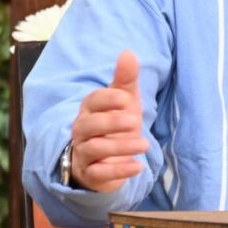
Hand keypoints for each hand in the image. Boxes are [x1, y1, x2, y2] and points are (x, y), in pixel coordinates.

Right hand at [69, 50, 148, 191]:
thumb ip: (126, 78)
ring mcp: (84, 153)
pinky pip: (99, 174)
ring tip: (145, 145)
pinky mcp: (91, 174)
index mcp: (90, 108)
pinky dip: (118, 171)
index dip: (107, 99)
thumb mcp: (124, 100)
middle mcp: (82, 130)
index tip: (125, 98)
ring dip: (120, 147)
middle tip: (135, 121)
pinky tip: (137, 166)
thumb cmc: (117, 121)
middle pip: (89, 125)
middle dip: (111, 122)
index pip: (92, 101)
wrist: (111, 156)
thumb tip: (128, 52)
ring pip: (95, 149)